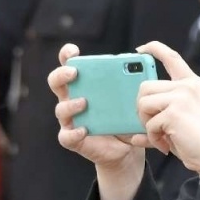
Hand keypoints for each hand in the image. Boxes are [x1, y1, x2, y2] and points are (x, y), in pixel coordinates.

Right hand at [49, 44, 146, 173]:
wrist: (127, 147)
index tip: (73, 51)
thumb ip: (134, 83)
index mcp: (84, 84)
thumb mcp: (131, 98)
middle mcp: (72, 98)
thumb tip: (143, 65)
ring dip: (70, 104)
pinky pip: (67, 136)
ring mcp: (71, 119)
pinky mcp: (74, 139)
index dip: (66, 55)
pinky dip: (73, 133)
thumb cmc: (126, 117)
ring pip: (60, 109)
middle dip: (62, 74)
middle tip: (74, 72)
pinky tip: (84, 130)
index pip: (69, 64)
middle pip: (56, 82)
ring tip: (84, 103)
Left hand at [133, 41, 199, 193]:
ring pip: (143, 103)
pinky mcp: (174, 112)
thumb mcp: (181, 119)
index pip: (171, 57)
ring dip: (146, 124)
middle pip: (145, 87)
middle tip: (153, 126)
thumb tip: (132, 134)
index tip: (139, 50)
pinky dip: (153, 138)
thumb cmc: (198, 142)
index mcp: (192, 84)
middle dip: (142, 109)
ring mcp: (181, 97)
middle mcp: (187, 86)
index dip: (154, 49)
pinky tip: (165, 144)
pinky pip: (149, 124)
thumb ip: (161, 115)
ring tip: (160, 136)